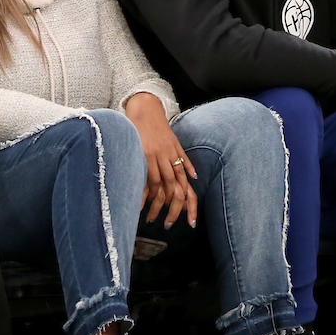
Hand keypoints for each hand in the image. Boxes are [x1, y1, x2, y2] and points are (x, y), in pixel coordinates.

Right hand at [126, 93, 196, 228]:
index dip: (190, 205)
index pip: (186, 186)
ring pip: (159, 186)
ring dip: (156, 204)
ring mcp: (156, 157)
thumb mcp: (176, 144)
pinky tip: (140, 205)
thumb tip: (195, 176)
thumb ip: (185, 160)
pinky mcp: (143, 154)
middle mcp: (169, 159)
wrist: (146, 109)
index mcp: (178, 158)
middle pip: (174, 189)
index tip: (190, 221)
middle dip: (173, 209)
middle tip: (168, 225)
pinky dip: (142, 192)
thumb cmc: (160, 129)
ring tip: (151, 219)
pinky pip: (144, 177)